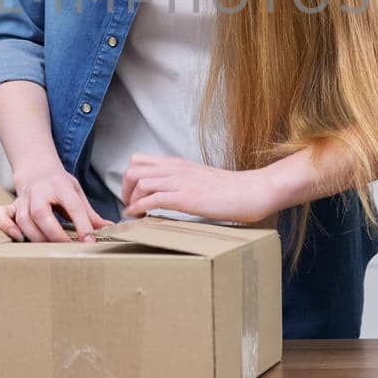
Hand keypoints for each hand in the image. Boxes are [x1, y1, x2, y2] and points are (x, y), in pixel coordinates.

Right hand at [0, 166, 112, 242]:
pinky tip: (18, 237)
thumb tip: (109, 229)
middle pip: (42, 214)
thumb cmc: (58, 185)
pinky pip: (2, 215)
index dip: (82, 225)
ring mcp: (23, 199)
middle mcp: (39, 192)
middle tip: (67, 248)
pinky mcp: (12, 205)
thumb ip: (90, 214)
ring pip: (24, 219)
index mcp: (60, 186)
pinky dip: (7, 226)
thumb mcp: (77, 193)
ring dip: (35, 236)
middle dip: (55, 234)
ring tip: (48, 248)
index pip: (72, 206)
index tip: (90, 241)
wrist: (36, 170)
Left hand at [121, 154, 279, 223]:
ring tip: (134, 213)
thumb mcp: (201, 178)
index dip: (129, 177)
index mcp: (178, 163)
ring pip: (139, 181)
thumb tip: (170, 195)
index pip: (140, 159)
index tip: (131, 194)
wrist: (252, 190)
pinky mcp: (186, 197)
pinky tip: (138, 217)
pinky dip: (139, 208)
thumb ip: (184, 182)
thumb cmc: (231, 189)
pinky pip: (152, 199)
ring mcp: (180, 182)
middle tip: (129, 204)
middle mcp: (175, 169)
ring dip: (130, 199)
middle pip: (133, 168)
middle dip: (124, 188)